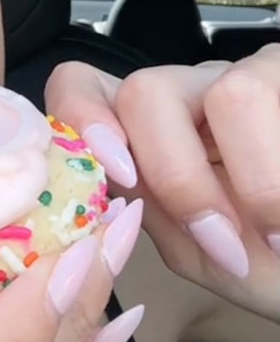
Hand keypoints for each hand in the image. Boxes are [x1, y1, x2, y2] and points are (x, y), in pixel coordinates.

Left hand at [45, 48, 279, 323]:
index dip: (83, 118)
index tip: (119, 179)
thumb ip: (153, 213)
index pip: (80, 84)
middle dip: (180, 177)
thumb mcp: (201, 254)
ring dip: (259, 181)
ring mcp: (254, 75)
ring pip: (231, 91)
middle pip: (147, 91)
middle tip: (228, 246)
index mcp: (149, 131)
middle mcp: (193, 92)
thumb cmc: (270, 267)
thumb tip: (113, 186)